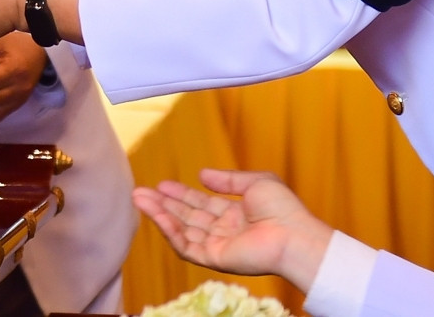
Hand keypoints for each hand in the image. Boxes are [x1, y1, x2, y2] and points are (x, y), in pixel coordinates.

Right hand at [131, 169, 334, 291]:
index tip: (162, 184)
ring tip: (140, 198)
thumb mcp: (255, 182)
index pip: (201, 204)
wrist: (293, 235)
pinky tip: (158, 215)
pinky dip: (170, 231)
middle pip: (187, 217)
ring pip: (182, 230)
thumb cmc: (283, 209)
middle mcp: (224, 231)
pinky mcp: (214, 259)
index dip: (181, 194)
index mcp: (235, 215)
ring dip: (160, 215)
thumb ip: (227, 179)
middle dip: (163, 204)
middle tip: (141, 191)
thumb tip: (201, 174)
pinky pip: (186, 246)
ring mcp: (218, 246)